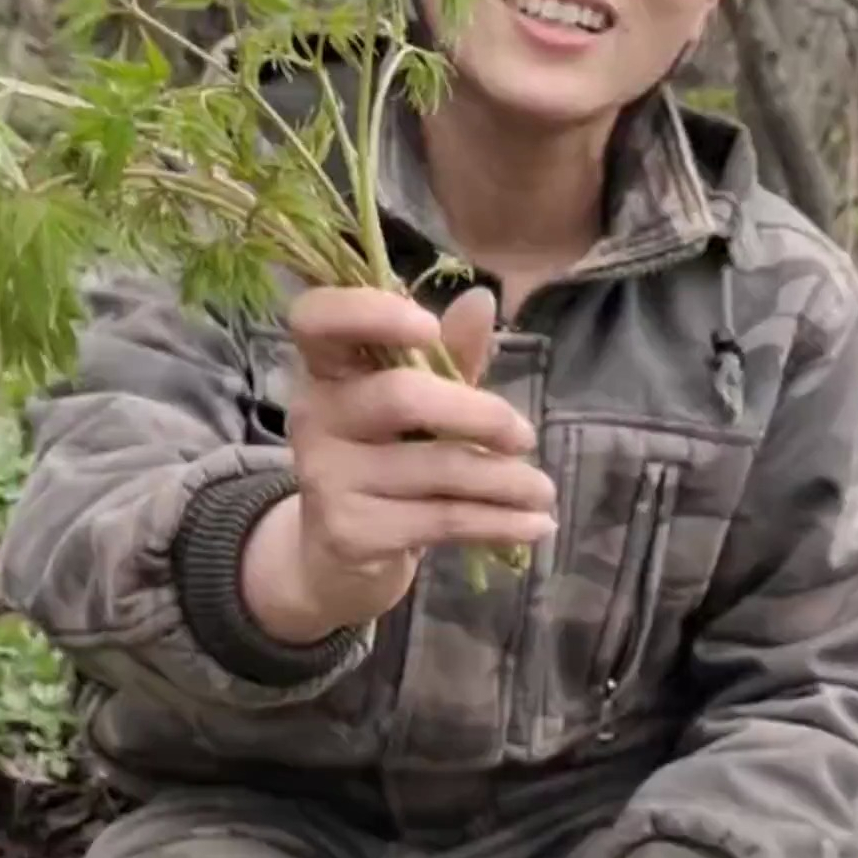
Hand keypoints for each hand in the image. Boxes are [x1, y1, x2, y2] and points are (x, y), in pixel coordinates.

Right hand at [241, 286, 556, 640]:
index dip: (370, 313)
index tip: (430, 328)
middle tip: (526, 437)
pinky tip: (536, 524)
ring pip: (436, 467)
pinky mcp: (347, 530)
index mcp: (325, 367)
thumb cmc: (387, 460)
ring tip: (544, 490)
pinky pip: (442, 519)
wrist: (340, 558)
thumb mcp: (419, 405)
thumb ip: (449, 356)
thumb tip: (481, 299)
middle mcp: (313, 414)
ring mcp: (325, 474)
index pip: (317, 317)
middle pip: (402, 396)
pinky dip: (499, 522)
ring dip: (505, 480)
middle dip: (480, 415)